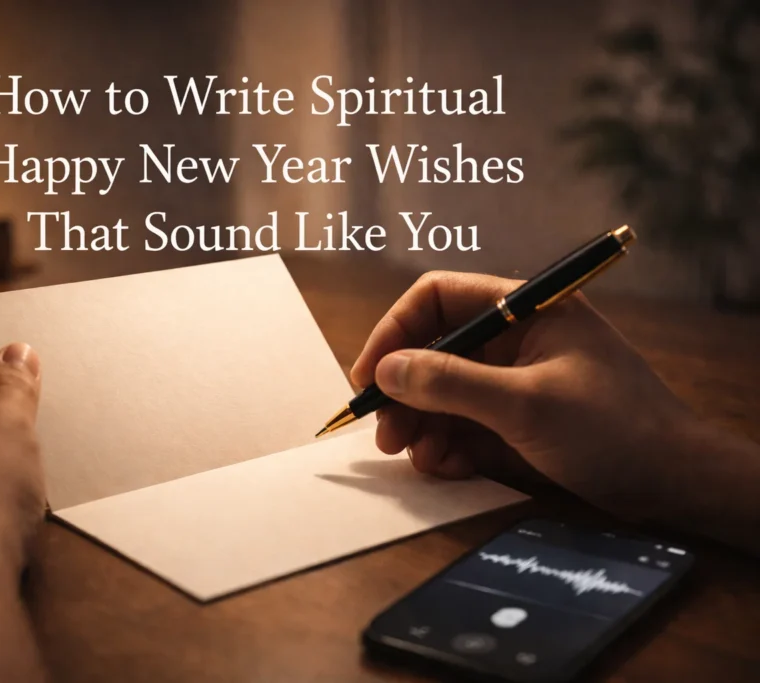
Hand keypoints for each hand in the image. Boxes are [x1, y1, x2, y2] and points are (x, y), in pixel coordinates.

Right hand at [351, 271, 695, 520]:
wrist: (676, 486)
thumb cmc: (614, 430)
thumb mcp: (526, 405)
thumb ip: (451, 384)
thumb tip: (385, 371)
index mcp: (524, 309)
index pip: (438, 298)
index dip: (395, 331)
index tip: (369, 376)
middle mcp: (513, 338)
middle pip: (433, 349)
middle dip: (404, 391)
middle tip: (383, 434)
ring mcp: (513, 381)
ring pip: (442, 392)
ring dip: (420, 424)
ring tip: (417, 458)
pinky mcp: (514, 420)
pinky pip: (462, 424)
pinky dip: (446, 445)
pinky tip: (445, 466)